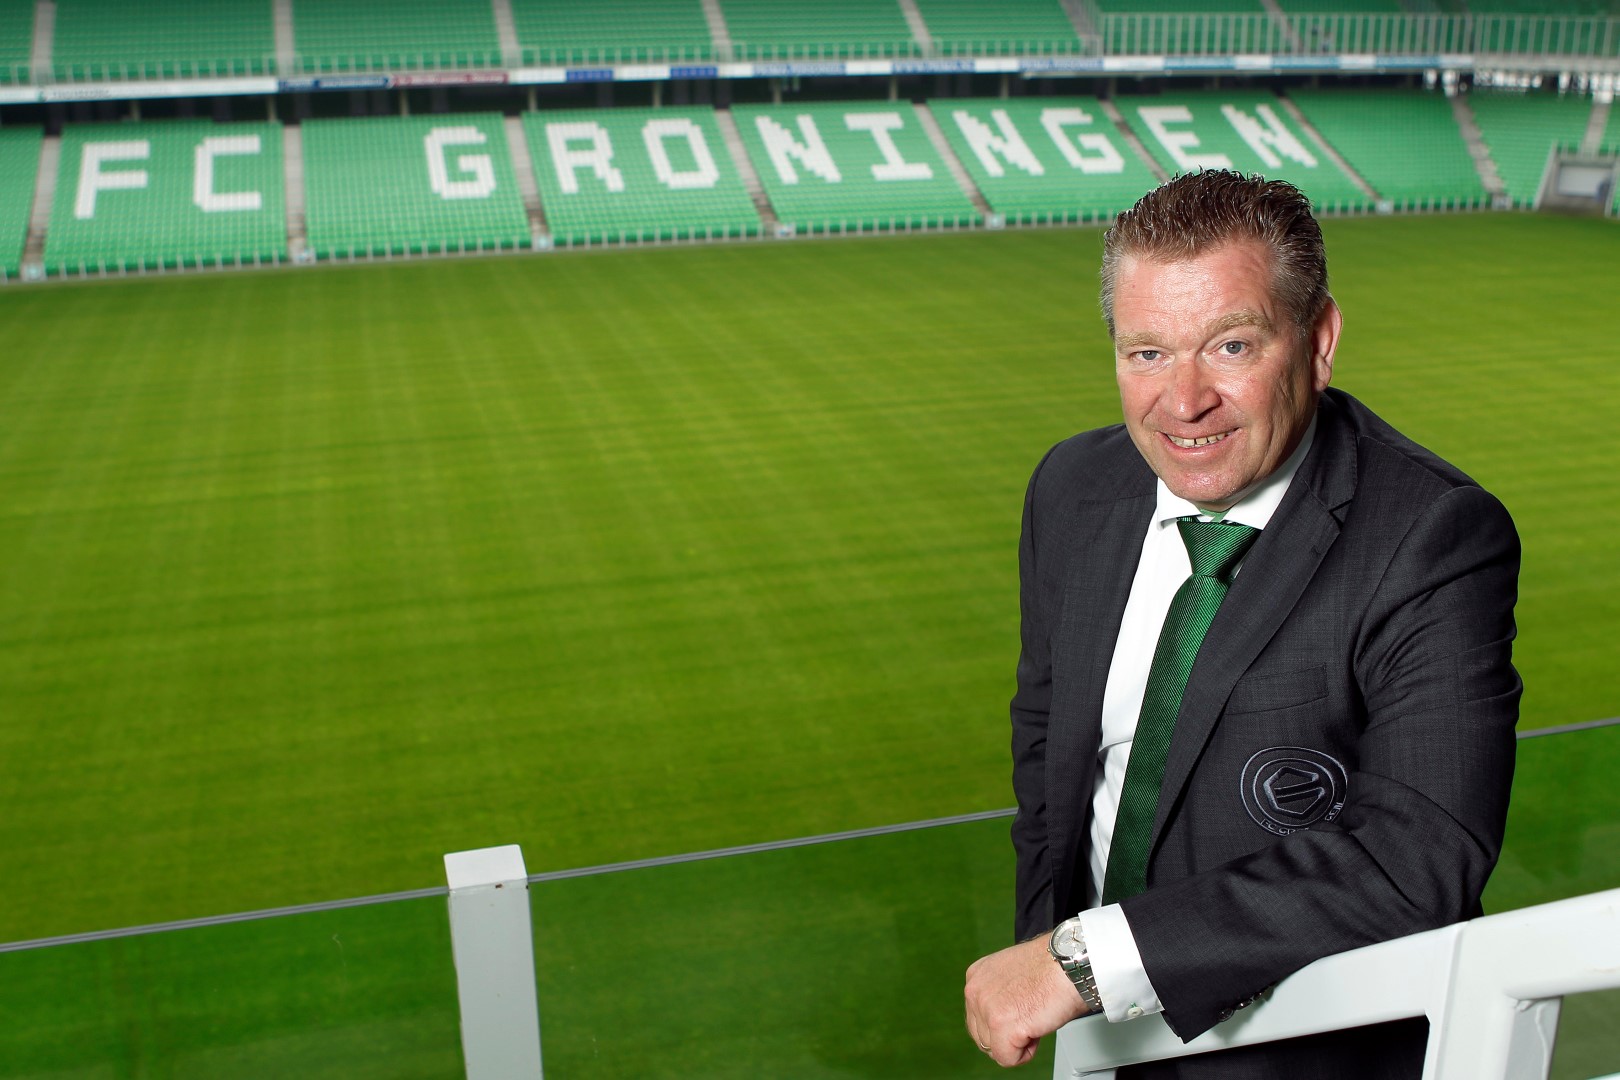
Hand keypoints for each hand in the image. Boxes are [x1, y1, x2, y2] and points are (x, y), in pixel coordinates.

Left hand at [964, 935, 1091, 1066]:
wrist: (1070, 964)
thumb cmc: (1052, 968)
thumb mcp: (1011, 974)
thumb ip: (998, 993)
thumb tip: (1001, 1015)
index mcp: (977, 976)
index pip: (978, 1018)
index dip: (1005, 1022)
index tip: (1023, 1009)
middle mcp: (975, 991)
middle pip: (983, 1036)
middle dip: (1007, 1035)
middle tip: (1031, 1016)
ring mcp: (986, 1008)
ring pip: (994, 1049)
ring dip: (1017, 1042)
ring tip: (1035, 1018)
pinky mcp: (1001, 1025)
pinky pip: (1007, 1059)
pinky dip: (1025, 1054)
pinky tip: (1036, 1031)